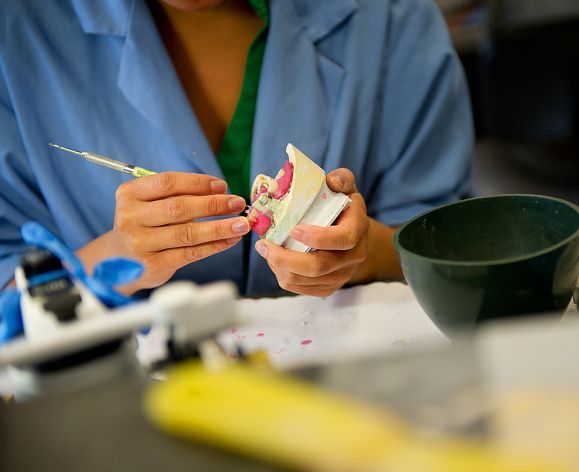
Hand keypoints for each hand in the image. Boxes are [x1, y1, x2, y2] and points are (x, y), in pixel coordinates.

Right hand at [77, 172, 248, 293]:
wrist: (119, 260)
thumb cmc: (144, 225)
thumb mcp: (149, 203)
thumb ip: (177, 195)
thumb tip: (221, 193)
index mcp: (130, 194)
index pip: (168, 183)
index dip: (198, 183)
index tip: (223, 186)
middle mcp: (131, 218)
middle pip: (179, 208)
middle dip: (214, 205)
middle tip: (237, 203)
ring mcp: (141, 243)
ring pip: (187, 233)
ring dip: (219, 227)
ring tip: (241, 224)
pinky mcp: (153, 265)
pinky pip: (190, 253)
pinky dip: (213, 246)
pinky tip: (229, 240)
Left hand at [254, 168, 368, 296]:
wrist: (352, 234)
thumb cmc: (343, 207)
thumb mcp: (346, 187)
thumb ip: (341, 178)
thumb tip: (331, 181)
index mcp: (357, 230)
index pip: (342, 239)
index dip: (317, 237)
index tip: (293, 229)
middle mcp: (353, 257)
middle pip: (318, 267)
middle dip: (285, 258)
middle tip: (263, 245)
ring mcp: (341, 275)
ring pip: (305, 280)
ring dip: (279, 267)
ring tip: (265, 250)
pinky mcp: (328, 287)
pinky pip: (301, 289)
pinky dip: (283, 277)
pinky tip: (274, 262)